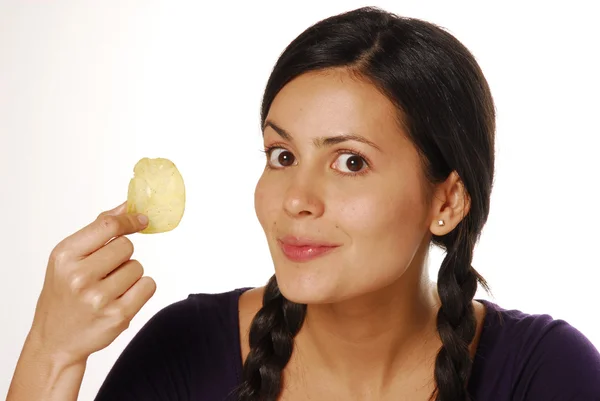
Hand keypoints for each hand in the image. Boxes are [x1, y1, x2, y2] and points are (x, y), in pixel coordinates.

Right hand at [29, 201, 156, 366]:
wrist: (56, 340)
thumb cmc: (64, 293)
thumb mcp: (68, 258)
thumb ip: (98, 229)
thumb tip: (128, 206)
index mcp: (65, 256)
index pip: (108, 226)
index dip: (129, 221)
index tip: (141, 220)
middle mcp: (79, 277)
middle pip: (127, 246)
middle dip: (122, 256)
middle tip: (105, 272)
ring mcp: (99, 298)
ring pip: (138, 267)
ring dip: (129, 275)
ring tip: (108, 288)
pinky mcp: (118, 316)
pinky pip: (148, 286)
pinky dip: (140, 289)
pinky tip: (121, 298)